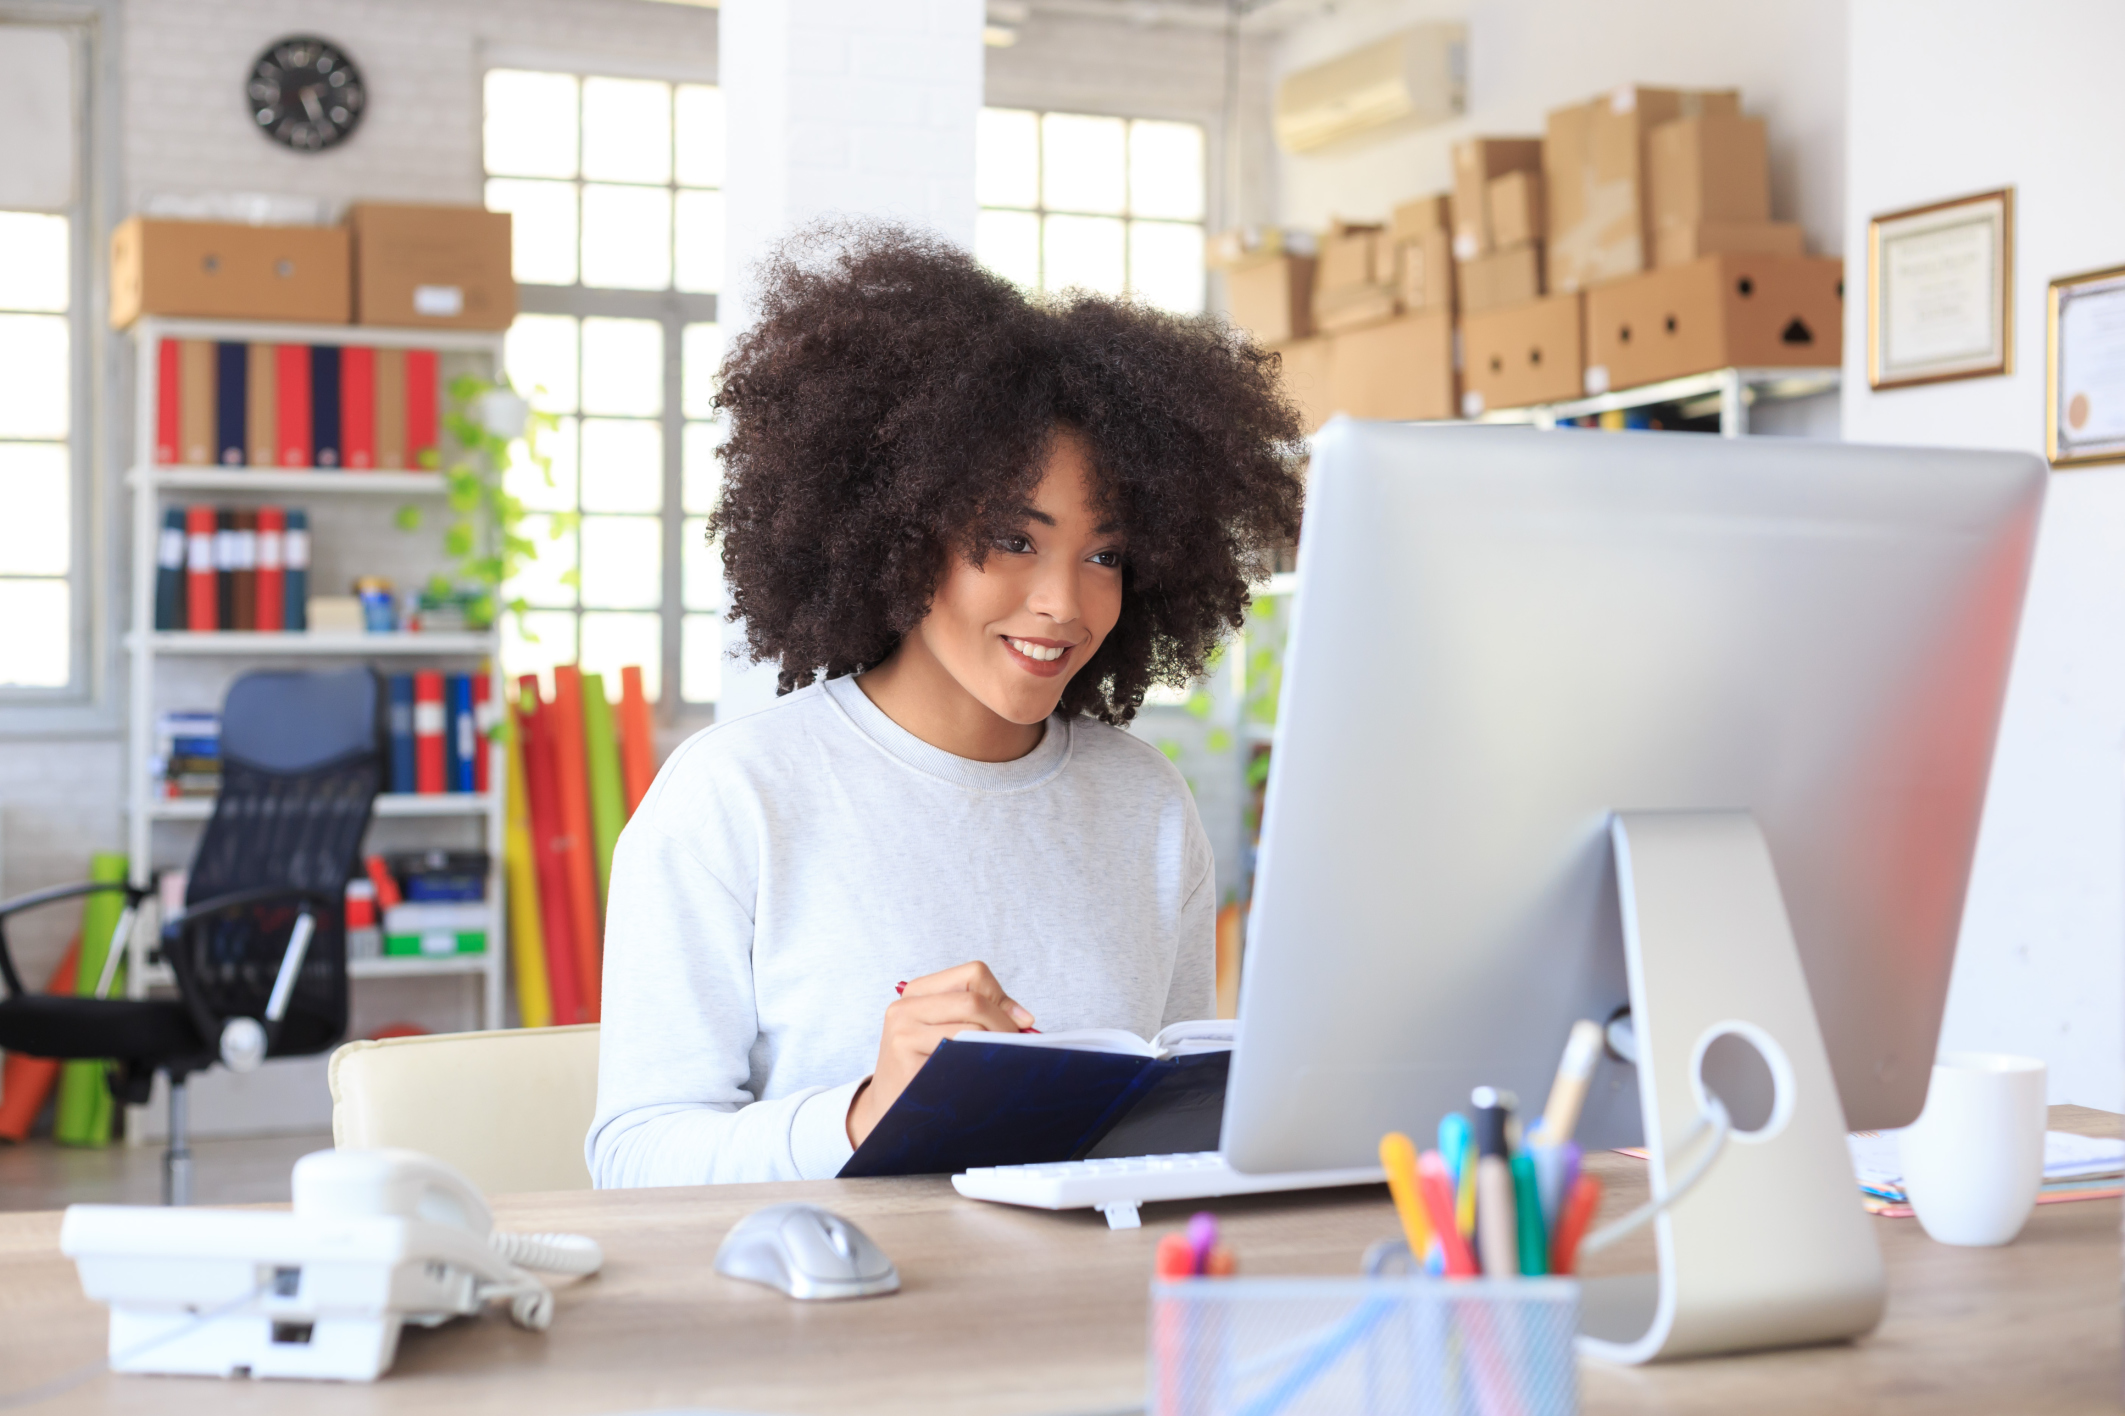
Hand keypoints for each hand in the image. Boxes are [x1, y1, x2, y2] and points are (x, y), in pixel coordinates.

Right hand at [846, 961, 1034, 1147]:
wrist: (889, 1110)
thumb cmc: (927, 1069)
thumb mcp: (946, 1031)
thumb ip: (980, 1014)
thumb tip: (1025, 1018)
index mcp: (917, 992)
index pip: (974, 974)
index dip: (1002, 997)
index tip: (1019, 1022)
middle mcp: (905, 1007)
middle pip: (974, 1000)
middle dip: (1004, 1024)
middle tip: (1015, 1046)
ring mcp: (902, 1032)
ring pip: (970, 1026)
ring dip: (995, 1045)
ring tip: (997, 1061)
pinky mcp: (906, 1059)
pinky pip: (958, 1055)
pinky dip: (978, 1064)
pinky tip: (978, 1076)